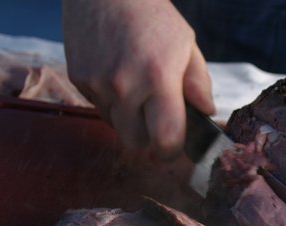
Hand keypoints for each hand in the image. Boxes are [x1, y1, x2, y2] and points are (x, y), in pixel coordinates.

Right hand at [62, 0, 214, 158]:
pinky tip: (117, 76)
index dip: (172, 150)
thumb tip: (206, 112)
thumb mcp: (186, 44)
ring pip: (116, 126)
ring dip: (128, 119)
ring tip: (137, 89)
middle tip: (157, 121)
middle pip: (136, 143)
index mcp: (158, 78)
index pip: (165, 138)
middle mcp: (125, 86)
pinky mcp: (79, 79)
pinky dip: (111, 102)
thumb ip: (198, 83)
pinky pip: (99, 107)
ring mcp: (98, 84)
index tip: (175, 145)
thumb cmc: (152, 15)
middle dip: (148, 138)